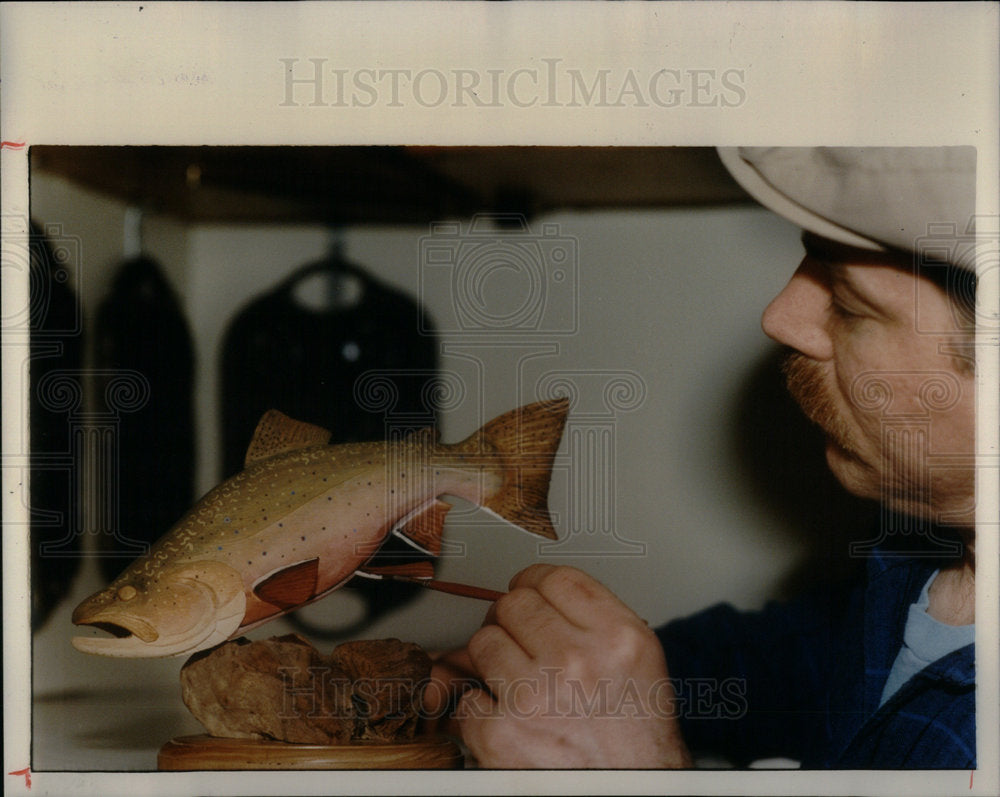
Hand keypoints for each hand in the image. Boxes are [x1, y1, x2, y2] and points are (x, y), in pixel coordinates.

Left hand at [455, 564, 690, 768]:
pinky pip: (468, 696)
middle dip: (513, 621)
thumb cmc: (637, 740)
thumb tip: (543, 594)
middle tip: (522, 642)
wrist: (633, 795)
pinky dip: (481, 710)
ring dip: (494, 661)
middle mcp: (577, 660)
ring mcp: (534, 696)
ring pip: (483, 641)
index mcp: (616, 636)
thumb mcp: (639, 661)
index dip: (535, 582)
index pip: (555, 578)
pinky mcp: (500, 733)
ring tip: (519, 684)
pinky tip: (510, 721)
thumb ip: (595, 620)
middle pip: (513, 604)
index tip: (530, 591)